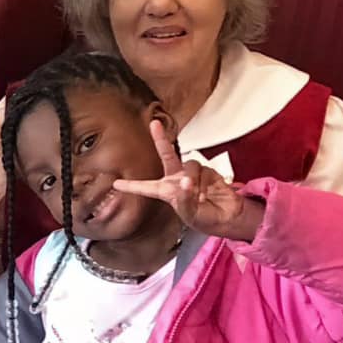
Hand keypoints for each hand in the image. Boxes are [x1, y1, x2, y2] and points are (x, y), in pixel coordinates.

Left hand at [113, 120, 263, 241]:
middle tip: (154, 124)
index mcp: (166, 192)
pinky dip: (204, 184)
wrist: (226, 217)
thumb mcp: (189, 213)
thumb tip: (185, 181)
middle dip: (161, 139)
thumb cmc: (204, 218)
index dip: (132, 185)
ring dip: (193, 181)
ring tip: (199, 197)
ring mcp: (193, 174)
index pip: (146, 187)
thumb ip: (184, 198)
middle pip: (167, 155)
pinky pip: (203, 171)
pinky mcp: (208, 172)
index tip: (116, 184)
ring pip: (189, 166)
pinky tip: (207, 195)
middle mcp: (177, 179)